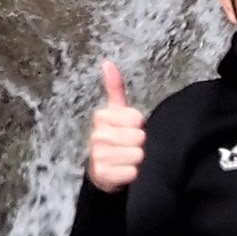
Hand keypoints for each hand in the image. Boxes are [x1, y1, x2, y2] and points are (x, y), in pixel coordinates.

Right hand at [87, 59, 146, 191]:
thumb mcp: (116, 112)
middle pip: (139, 137)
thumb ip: (114, 88)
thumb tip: (107, 62)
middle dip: (139, 144)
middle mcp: (97, 135)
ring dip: (136, 160)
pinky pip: (132, 172)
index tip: (129, 129)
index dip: (139, 126)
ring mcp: (98, 155)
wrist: (101, 170)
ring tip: (126, 158)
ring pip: (137, 155)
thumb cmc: (115, 137)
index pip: (137, 118)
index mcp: (101, 117)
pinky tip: (123, 171)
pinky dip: (132, 174)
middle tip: (128, 146)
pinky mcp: (103, 174)